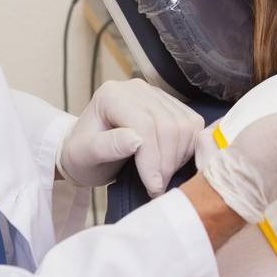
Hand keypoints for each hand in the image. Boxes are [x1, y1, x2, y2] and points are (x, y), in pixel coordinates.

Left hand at [58, 78, 204, 195]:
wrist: (89, 152)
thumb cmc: (83, 156)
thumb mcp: (85, 156)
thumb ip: (107, 146)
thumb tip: (135, 140)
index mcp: (112, 95)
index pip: (144, 124)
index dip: (153, 158)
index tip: (153, 186)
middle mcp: (137, 88)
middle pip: (168, 124)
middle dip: (166, 162)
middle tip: (157, 187)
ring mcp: (156, 95)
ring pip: (184, 125)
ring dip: (178, 158)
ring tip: (161, 178)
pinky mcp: (171, 105)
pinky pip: (193, 124)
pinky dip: (188, 148)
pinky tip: (172, 164)